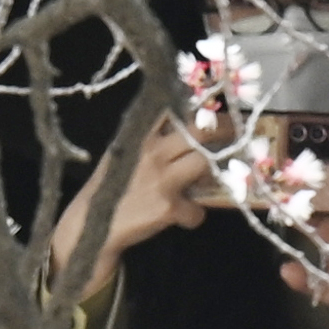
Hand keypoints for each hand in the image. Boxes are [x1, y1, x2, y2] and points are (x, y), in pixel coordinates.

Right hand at [58, 106, 223, 272]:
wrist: (92, 224)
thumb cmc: (114, 185)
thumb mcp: (125, 153)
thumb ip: (151, 138)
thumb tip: (187, 124)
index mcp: (141, 135)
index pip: (172, 108)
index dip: (198, 104)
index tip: (215, 104)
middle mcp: (152, 152)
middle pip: (200, 131)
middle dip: (223, 128)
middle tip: (237, 133)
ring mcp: (161, 179)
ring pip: (205, 164)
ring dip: (211, 174)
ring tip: (205, 181)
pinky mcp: (167, 207)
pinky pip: (197, 209)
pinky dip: (193, 216)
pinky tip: (181, 217)